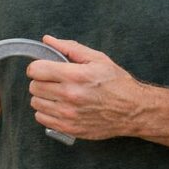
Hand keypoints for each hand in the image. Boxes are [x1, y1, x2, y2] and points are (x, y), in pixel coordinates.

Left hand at [26, 35, 149, 139]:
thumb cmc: (117, 83)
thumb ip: (70, 48)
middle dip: (41, 81)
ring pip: (36, 103)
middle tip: (54, 80)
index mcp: (75, 76)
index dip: (38, 66)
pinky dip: (46, 112)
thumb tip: (48, 40)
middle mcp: (70, 96)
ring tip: (57, 93)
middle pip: (34, 86)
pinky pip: (41, 118)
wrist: (133, 111)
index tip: (44, 68)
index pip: (36, 70)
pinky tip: (58, 106)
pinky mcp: (69, 128)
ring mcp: (68, 114)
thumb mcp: (98, 59)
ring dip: (43, 97)